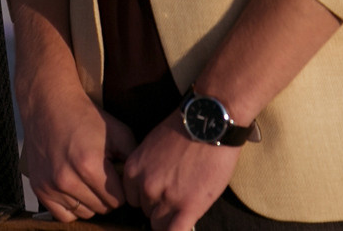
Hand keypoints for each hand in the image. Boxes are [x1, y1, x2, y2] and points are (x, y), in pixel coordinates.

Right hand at [19, 70, 133, 221]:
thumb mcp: (118, 132)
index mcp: (90, 165)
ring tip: (87, 180)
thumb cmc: (85, 117)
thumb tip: (139, 184)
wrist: (49, 104)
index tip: (115, 175)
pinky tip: (74, 189)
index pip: (118, 200)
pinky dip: (72, 206)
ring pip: (84, 213)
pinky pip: (63, 215)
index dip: (121, 188)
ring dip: (90, 201)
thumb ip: (132, 159)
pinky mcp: (40, 189)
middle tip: (102, 175)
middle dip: (106, 195)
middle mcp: (68, 179)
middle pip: (102, 208)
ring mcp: (51, 186)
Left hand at [119, 117, 240, 230]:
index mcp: (134, 169)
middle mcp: (146, 186)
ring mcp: (166, 198)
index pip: (132, 198)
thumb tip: (150, 184)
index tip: (159, 194)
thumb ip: (147, 168)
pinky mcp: (188, 207)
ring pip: (159, 224)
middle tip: (177, 193)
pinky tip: (184, 223)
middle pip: (146, 211)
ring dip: (171, 217)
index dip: (147, 197)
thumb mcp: (152, 145)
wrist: (210, 122)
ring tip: (186, 202)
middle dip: (160, 205)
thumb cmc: (185, 128)